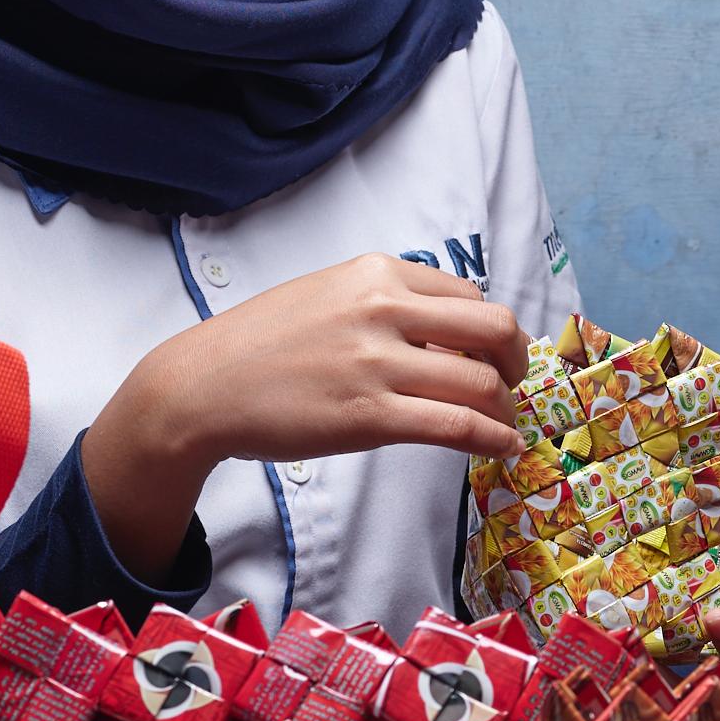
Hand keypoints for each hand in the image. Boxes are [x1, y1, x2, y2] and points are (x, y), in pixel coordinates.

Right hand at [87, 254, 527, 568]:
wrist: (203, 385)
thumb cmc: (261, 345)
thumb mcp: (327, 295)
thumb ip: (384, 303)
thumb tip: (442, 334)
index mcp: (376, 274)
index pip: (468, 294)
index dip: (490, 330)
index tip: (490, 355)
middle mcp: (383, 310)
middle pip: (494, 329)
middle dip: (516, 361)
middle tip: (512, 384)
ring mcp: (377, 364)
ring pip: (481, 383)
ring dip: (505, 408)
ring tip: (503, 424)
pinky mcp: (370, 416)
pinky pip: (457, 425)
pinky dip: (493, 438)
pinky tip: (501, 446)